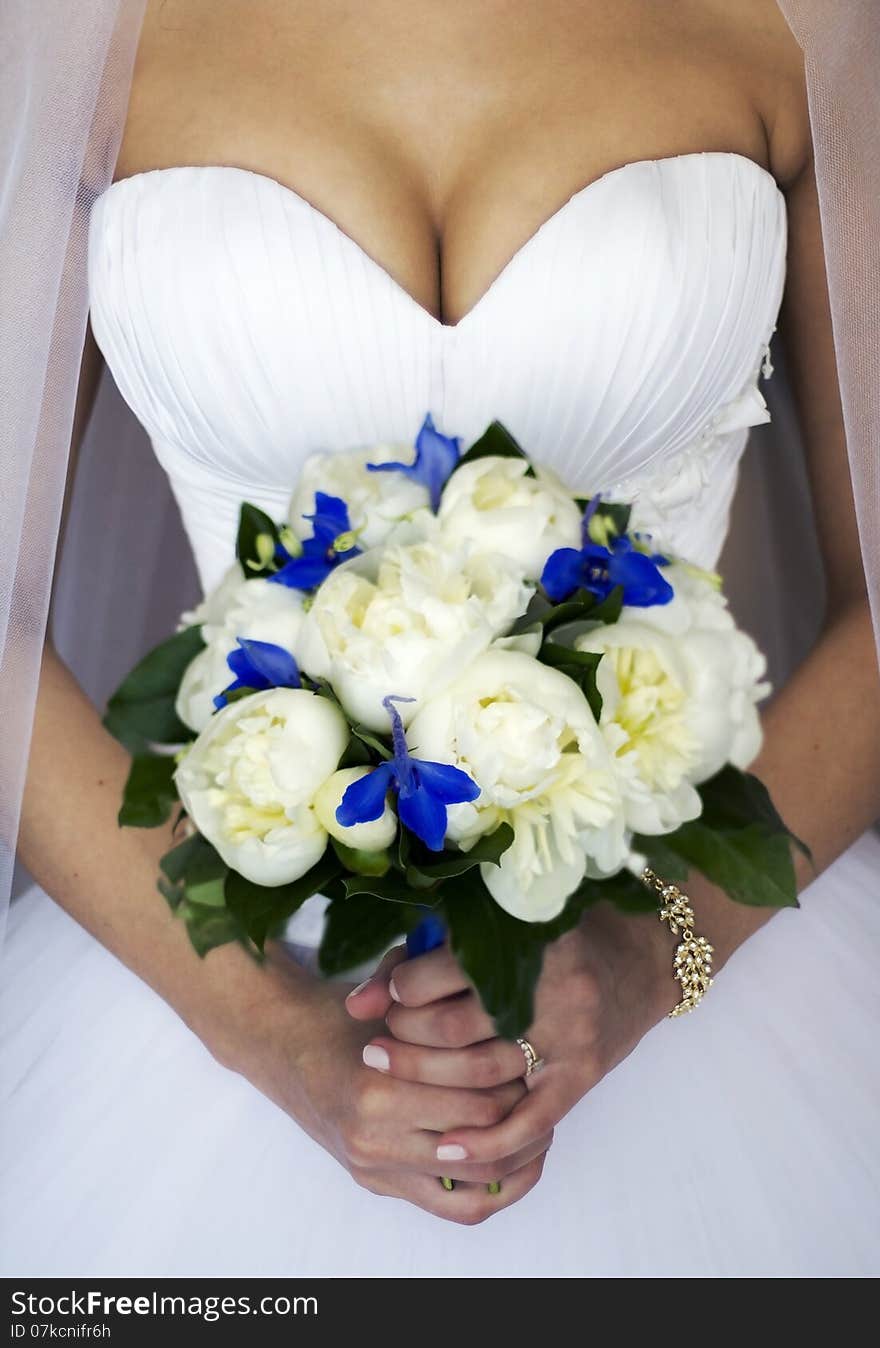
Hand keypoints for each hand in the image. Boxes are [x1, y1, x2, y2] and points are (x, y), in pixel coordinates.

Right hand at [210, 945, 547, 1223]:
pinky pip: (454, 1209)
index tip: (533, 1054)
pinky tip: (517, 1164)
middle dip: (523, 1114)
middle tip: (543, 1084)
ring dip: (518, 1157)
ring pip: (475, 1183)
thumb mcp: (388, 994)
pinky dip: (495, 1191)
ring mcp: (377, 1168)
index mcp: (378, 1086)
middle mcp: (375, 1137)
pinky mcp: (381, 1185)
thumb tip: (502, 992)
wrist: (284, 1045)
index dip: (516, 1078)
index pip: (477, 1098)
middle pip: (481, 1139)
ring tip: (540, 1125)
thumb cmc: (343, 1014)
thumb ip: (437, 996)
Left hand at [347, 905, 672, 1171]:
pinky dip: (484, 1141)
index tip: (392, 993)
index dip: (403, 987)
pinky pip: (530, 1120)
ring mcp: (570, 1037)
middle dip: (405, 1037)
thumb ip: (419, 958)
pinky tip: (444, 1149)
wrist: (638, 959)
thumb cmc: (552, 940)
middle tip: (382, 1041)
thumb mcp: (493, 931)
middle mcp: (551, 989)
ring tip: (395, 1074)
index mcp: (526, 940)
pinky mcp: (581, 1075)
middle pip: (453, 1028)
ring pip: (481, 1074)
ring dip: (426, 1081)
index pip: (441, 973)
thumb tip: (355, 1004)